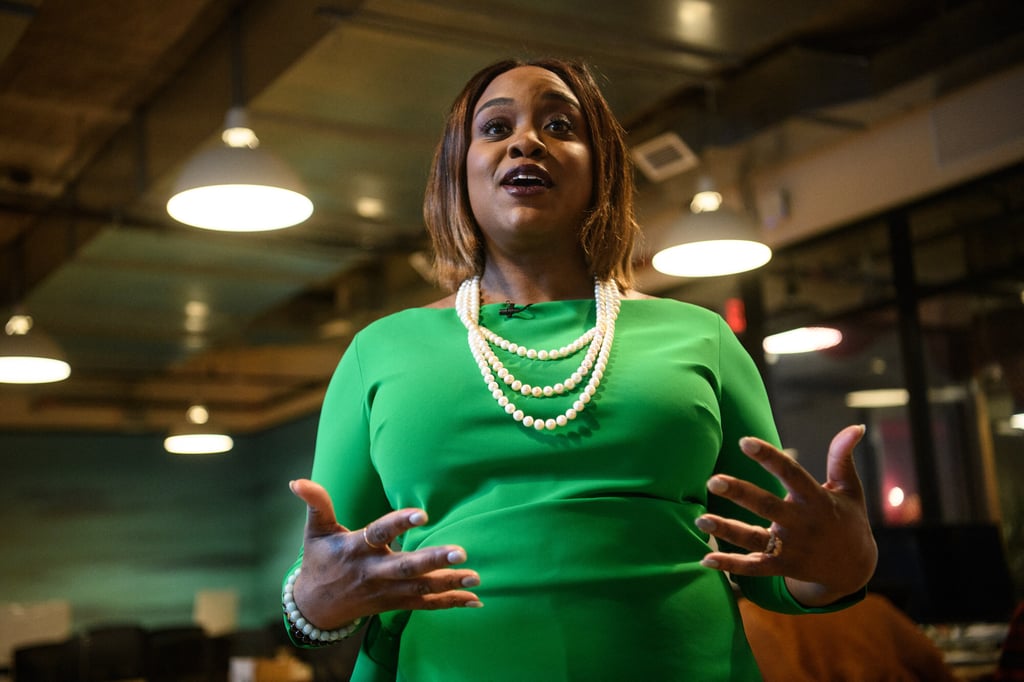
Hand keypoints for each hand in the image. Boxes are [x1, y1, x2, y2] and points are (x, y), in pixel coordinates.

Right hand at [288, 478, 482, 629]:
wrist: (315, 607)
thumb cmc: (319, 560)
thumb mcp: (315, 530)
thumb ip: (316, 504)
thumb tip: (297, 482)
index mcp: (356, 549)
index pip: (379, 533)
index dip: (400, 523)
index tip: (422, 513)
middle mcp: (373, 572)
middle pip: (406, 567)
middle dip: (434, 560)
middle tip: (461, 552)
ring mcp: (386, 591)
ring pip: (420, 588)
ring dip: (449, 583)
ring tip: (476, 576)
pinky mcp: (395, 604)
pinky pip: (425, 605)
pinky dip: (450, 603)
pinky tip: (474, 599)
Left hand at [695, 424, 877, 606]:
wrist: (855, 569)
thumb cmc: (847, 519)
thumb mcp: (849, 488)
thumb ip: (842, 457)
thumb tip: (856, 426)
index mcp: (816, 499)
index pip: (791, 473)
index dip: (769, 457)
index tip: (745, 441)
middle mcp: (802, 523)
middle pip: (767, 506)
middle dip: (740, 493)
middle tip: (713, 480)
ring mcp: (791, 548)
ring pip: (754, 538)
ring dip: (726, 530)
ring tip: (700, 520)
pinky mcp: (782, 567)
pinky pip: (754, 567)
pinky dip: (731, 565)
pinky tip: (706, 559)